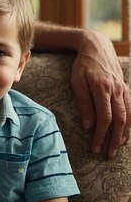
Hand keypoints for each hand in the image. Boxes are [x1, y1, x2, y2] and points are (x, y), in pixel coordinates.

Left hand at [71, 29, 130, 157]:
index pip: (104, 118)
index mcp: (102, 88)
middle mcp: (116, 90)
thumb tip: (89, 126)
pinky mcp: (127, 88)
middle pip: (119, 120)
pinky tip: (126, 133)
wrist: (97, 47)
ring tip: (117, 147)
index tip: (94, 147)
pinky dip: (130, 123)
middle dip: (113, 139)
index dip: (101, 135)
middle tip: (107, 154)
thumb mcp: (77, 81)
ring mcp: (124, 89)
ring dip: (124, 134)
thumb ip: (84, 103)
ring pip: (129, 116)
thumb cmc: (83, 65)